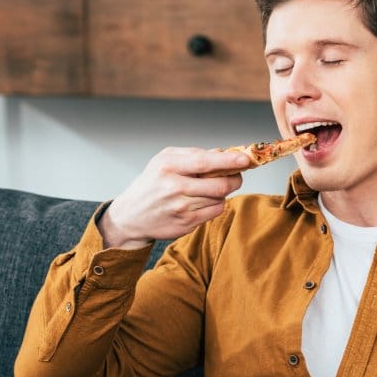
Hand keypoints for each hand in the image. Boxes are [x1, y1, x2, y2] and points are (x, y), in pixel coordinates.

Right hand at [98, 147, 248, 248]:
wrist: (131, 215)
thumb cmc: (152, 183)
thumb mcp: (165, 160)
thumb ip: (194, 154)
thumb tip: (224, 153)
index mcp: (168, 167)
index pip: (204, 162)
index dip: (228, 161)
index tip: (245, 159)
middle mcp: (174, 187)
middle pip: (219, 185)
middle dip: (235, 179)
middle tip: (237, 174)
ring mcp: (181, 208)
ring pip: (219, 199)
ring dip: (223, 192)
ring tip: (212, 187)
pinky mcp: (186, 224)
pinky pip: (214, 212)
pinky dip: (216, 204)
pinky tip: (205, 200)